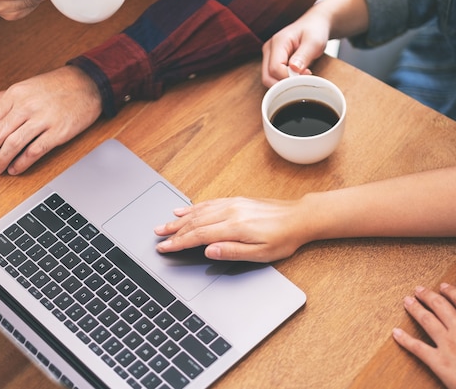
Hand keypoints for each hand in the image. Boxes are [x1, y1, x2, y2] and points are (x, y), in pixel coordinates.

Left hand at [0, 65, 101, 174]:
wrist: (87, 85)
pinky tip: (15, 168)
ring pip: (13, 145)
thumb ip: (1, 97)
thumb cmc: (57, 86)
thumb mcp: (26, 85)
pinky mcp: (57, 132)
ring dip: (1, 160)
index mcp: (16, 95)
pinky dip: (22, 162)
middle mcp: (26, 106)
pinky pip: (35, 151)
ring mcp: (42, 120)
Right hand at [154, 197, 311, 262]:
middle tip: (157, 237)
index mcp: (235, 227)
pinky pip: (209, 203)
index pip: (199, 235)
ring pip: (199, 211)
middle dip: (173, 231)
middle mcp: (231, 212)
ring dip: (179, 219)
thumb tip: (209, 251)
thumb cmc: (283, 239)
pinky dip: (193, 207)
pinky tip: (184, 210)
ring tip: (164, 225)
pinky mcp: (236, 201)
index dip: (179, 243)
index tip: (165, 248)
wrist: (299, 218)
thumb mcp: (261, 253)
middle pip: (194, 222)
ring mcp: (232, 204)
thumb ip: (233, 252)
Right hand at [261, 7, 330, 86]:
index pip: (275, 68)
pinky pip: (273, 77)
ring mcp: (268, 55)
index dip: (289, 77)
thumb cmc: (315, 31)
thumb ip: (304, 55)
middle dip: (285, 84)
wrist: (314, 24)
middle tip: (303, 78)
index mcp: (278, 42)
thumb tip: (294, 70)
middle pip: (267, 77)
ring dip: (284, 84)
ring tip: (301, 75)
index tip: (307, 74)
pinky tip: (296, 75)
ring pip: (268, 79)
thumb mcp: (314, 42)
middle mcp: (268, 49)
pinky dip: (284, 81)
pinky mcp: (271, 61)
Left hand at [392, 283, 455, 388]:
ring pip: (426, 319)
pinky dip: (404, 339)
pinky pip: (417, 347)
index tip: (442, 286)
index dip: (450, 291)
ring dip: (414, 308)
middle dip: (427, 295)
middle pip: (439, 305)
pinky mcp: (438, 360)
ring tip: (407, 301)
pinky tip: (396, 332)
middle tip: (418, 289)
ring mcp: (448, 344)